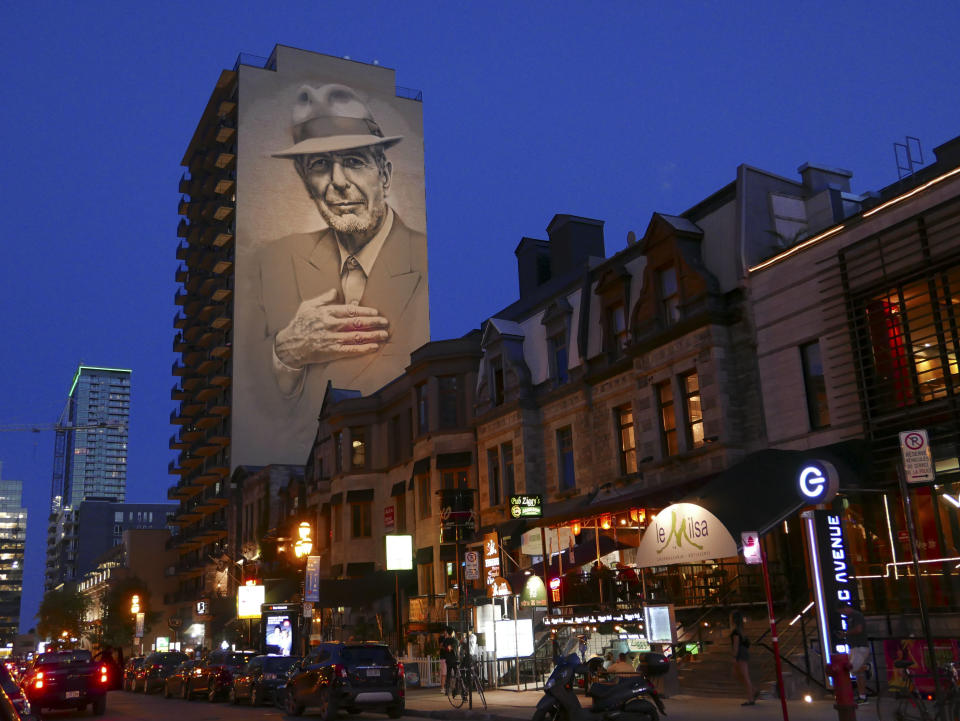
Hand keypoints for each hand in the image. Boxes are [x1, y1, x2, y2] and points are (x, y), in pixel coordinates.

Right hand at [274, 289, 389, 368]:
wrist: (289, 346)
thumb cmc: (299, 324)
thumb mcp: (308, 306)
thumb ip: (323, 298)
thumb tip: (335, 291)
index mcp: (327, 312)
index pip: (350, 310)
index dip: (365, 311)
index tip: (376, 312)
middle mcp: (331, 325)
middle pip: (357, 322)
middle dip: (374, 322)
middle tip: (385, 322)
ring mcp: (333, 339)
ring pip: (357, 336)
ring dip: (373, 335)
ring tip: (384, 334)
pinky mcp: (332, 351)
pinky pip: (352, 350)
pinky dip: (364, 348)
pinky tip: (374, 347)